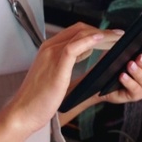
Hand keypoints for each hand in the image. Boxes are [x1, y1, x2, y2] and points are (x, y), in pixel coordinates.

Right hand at [8, 23, 124, 134]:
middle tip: (118, 35)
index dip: (94, 31)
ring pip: (80, 34)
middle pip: (79, 29)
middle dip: (102, 30)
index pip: (74, 31)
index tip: (110, 35)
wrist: (23, 112)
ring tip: (117, 38)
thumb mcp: (56, 74)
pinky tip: (102, 40)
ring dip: (102, 34)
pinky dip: (90, 40)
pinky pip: (74, 47)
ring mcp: (51, 54)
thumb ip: (69, 61)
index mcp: (48, 49)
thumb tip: (87, 52)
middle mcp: (49, 48)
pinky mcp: (56, 65)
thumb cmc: (38, 99)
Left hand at [98, 43, 141, 105]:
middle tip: (139, 57)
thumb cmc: (113, 64)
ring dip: (138, 72)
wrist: (101, 82)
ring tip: (130, 66)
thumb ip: (125, 44)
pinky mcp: (136, 95)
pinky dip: (129, 82)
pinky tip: (123, 76)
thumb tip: (125, 37)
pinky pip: (135, 89)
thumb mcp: (118, 50)